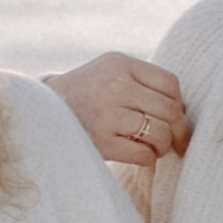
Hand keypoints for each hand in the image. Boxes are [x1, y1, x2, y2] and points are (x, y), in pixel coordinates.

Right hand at [44, 52, 191, 169]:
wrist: (40, 112)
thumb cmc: (85, 93)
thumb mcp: (109, 71)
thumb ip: (142, 80)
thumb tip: (183, 110)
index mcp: (120, 64)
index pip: (170, 83)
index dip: (178, 103)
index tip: (173, 115)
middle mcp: (115, 86)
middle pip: (169, 110)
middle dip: (177, 128)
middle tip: (173, 138)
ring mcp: (107, 114)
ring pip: (159, 133)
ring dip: (163, 145)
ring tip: (155, 146)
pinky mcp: (101, 142)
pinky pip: (143, 154)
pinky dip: (149, 158)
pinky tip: (142, 155)